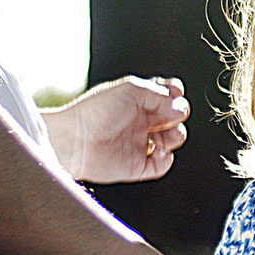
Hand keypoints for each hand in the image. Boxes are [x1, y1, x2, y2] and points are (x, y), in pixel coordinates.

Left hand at [42, 76, 188, 182]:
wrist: (74, 140)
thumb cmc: (93, 112)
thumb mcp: (130, 90)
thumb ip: (160, 95)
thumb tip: (180, 108)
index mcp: (138, 101)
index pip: (167, 96)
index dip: (176, 96)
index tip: (175, 96)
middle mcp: (140, 121)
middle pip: (174, 118)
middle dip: (178, 116)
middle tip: (170, 117)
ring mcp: (139, 143)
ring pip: (172, 140)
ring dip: (175, 137)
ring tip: (164, 136)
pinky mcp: (136, 165)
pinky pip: (161, 165)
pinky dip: (166, 160)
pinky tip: (158, 152)